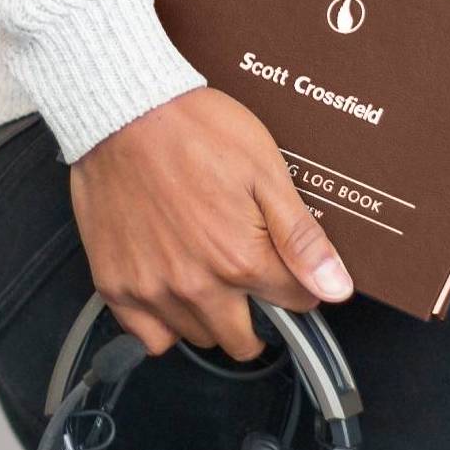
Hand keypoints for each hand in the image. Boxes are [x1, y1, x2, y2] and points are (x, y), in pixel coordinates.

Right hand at [69, 86, 353, 359]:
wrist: (125, 109)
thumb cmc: (194, 129)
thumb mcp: (265, 172)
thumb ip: (301, 239)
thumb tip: (335, 286)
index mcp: (240, 259)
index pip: (294, 305)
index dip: (298, 286)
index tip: (287, 269)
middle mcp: (196, 285)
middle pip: (243, 339)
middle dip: (256, 314)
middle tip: (246, 276)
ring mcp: (152, 289)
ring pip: (198, 338)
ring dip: (210, 317)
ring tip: (206, 270)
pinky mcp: (115, 285)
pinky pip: (149, 337)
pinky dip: (163, 323)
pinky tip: (171, 288)